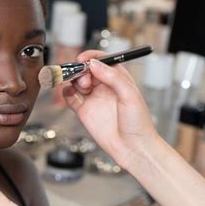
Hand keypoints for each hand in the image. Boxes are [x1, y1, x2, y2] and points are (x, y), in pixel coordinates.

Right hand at [63, 50, 159, 169]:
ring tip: (82, 86)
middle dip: (82, 69)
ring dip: (75, 79)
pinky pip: (70, 97)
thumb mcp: (130, 95)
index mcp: (119, 79)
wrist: (133, 148)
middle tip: (85, 78)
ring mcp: (93, 99)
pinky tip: (69, 92)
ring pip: (77, 81)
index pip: (102, 61)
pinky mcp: (84, 111)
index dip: (91, 57)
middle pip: (87, 69)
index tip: (84, 59)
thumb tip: (94, 64)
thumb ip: (112, 77)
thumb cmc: (138, 123)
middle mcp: (105, 87)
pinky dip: (66, 92)